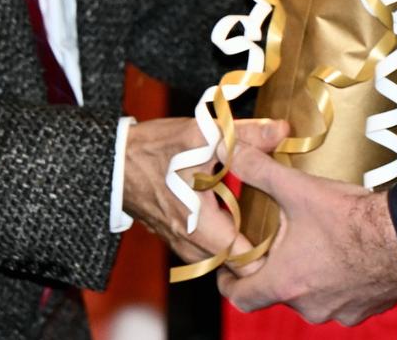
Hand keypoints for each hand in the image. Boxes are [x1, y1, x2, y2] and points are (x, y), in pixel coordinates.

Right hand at [121, 117, 287, 265]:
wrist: (110, 160)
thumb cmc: (153, 149)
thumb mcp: (203, 135)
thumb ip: (245, 135)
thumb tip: (282, 131)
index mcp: (199, 223)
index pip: (242, 260)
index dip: (268, 252)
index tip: (286, 234)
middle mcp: (187, 240)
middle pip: (232, 264)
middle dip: (256, 253)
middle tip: (280, 231)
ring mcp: (177, 240)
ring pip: (216, 259)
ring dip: (236, 248)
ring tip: (260, 227)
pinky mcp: (171, 234)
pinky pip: (202, 249)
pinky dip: (219, 241)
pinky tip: (231, 217)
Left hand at [218, 139, 396, 324]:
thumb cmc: (353, 217)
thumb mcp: (299, 189)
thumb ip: (260, 171)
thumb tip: (231, 152)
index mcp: (286, 283)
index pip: (241, 297)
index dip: (231, 282)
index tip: (231, 268)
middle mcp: (311, 306)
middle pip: (280, 293)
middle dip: (278, 269)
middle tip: (282, 242)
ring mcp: (341, 311)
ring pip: (314, 297)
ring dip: (312, 276)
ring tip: (318, 245)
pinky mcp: (367, 308)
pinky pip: (345, 300)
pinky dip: (341, 282)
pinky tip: (349, 255)